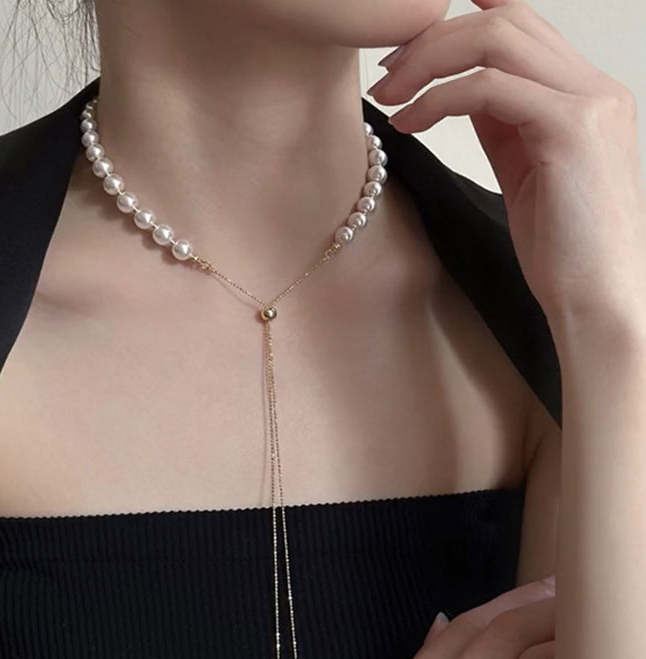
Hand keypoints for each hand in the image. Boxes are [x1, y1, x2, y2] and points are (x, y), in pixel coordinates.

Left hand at [368, 0, 645, 323]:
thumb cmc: (564, 251)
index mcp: (586, 95)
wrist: (598, 303)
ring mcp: (589, 103)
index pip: (522, 24)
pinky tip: (410, 123)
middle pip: (505, 18)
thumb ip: (502, 124)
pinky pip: (490, 88)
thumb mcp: (526, 172)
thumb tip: (458, 90)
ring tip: (389, 96)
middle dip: (433, 38)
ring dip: (429, 61)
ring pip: (496, 38)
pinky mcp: (572, 130)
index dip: (462, 20)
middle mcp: (595, 87)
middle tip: (386, 74)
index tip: (407, 49)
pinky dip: (439, 99)